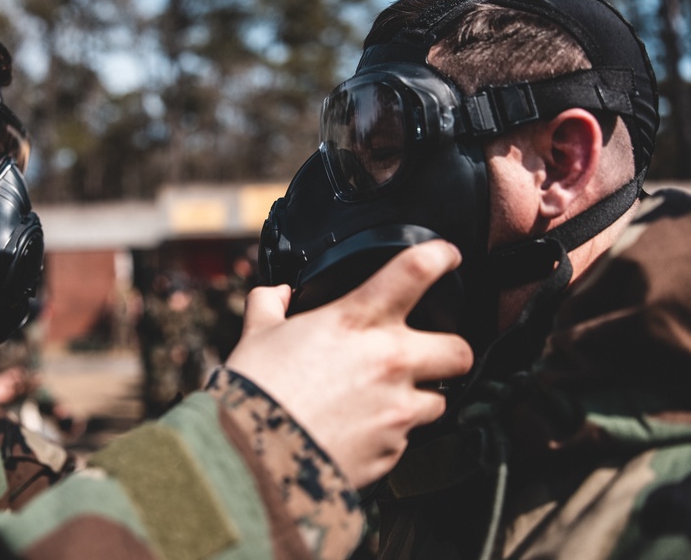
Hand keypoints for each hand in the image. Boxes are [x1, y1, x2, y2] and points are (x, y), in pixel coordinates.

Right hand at [225, 240, 472, 488]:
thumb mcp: (257, 334)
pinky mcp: (392, 451)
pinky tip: (359, 432)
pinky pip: (405, 440)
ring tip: (386, 401)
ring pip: (438, 401)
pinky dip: (388, 435)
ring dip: (419, 399)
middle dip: (449, 352)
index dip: (440, 256)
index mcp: (357, 320)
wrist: (254, 456)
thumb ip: (270, 305)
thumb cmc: (257, 390)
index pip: (416, 271)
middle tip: (428, 354)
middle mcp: (389, 361)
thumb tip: (276, 294)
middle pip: (458, 350)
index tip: (446, 256)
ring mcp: (396, 410)